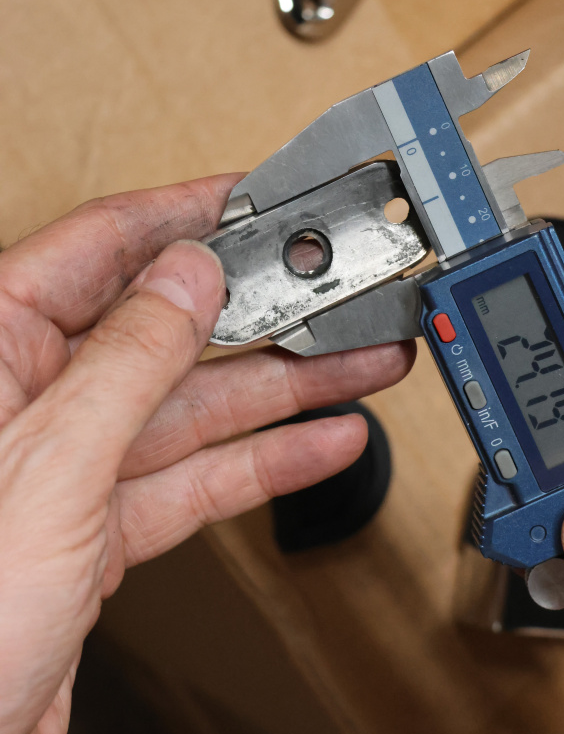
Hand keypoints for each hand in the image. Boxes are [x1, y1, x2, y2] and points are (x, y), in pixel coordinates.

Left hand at [0, 175, 414, 733]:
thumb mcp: (52, 465)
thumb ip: (127, 362)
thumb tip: (187, 276)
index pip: (102, 249)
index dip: (186, 217)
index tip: (255, 202)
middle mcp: (28, 399)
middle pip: (166, 332)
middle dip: (264, 317)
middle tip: (338, 298)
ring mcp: (67, 468)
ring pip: (193, 408)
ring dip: (285, 391)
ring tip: (360, 366)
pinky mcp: (98, 531)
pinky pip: (192, 478)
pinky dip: (260, 464)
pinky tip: (319, 443)